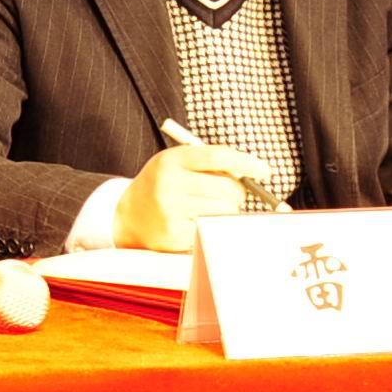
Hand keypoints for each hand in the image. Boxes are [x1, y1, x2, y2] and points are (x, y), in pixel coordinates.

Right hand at [114, 144, 267, 252]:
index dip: (247, 163)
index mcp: (172, 160)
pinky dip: (214, 226)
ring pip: (225, 211)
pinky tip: (199, 222)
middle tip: (229, 195)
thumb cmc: (161, 185)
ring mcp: (171, 211)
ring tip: (212, 208)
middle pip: (228, 187)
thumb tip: (251, 173)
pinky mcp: (175, 234)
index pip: (220, 157)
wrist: (127, 215)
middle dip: (237, 193)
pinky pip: (212, 230)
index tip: (264, 171)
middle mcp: (169, 183)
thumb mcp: (176, 164)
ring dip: (227, 211)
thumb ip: (209, 164)